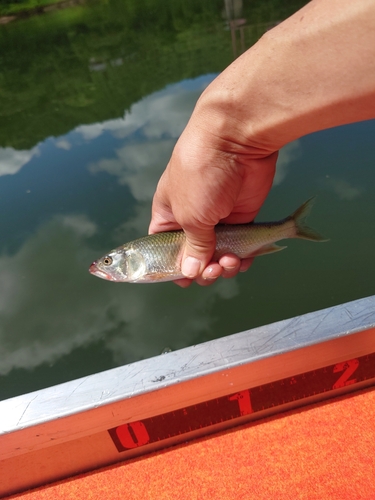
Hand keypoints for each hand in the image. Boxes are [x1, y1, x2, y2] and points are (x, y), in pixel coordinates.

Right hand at [149, 102, 276, 286]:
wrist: (235, 140)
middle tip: (210, 271)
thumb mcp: (189, 216)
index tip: (183, 281)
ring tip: (227, 263)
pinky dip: (240, 259)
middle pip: (194, 257)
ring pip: (218, 255)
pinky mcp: (241, 216)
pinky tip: (241, 263)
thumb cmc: (200, 174)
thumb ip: (192, 247)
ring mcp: (217, 218)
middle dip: (201, 270)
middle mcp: (190, 219)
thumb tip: (191, 273)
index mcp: (167, 216)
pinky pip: (240, 246)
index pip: (164, 250)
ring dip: (221, 267)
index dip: (172, 268)